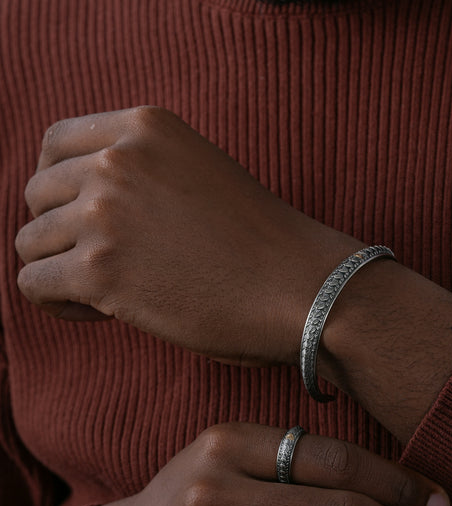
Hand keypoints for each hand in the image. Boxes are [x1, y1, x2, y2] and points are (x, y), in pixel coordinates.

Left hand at [15, 107, 357, 365]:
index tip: (86, 222)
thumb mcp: (197, 176)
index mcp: (145, 127)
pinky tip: (100, 314)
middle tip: (105, 266)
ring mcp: (105, 213)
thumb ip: (140, 175)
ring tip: (107, 294)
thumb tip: (77, 206)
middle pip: (36, 195)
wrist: (302, 290)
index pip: (53, 144)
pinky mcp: (100, 271)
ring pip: (30, 242)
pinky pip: (34, 284)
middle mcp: (117, 160)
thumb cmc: (260, 247)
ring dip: (60, 271)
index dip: (59, 189)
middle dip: (61, 235)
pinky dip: (58, 304)